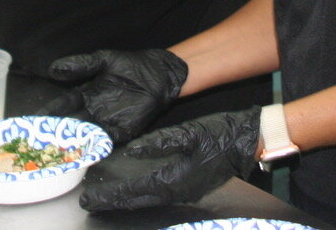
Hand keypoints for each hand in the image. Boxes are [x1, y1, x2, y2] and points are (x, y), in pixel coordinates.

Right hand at [40, 49, 187, 143]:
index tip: (36, 118)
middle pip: (72, 123)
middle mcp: (94, 111)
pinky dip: (99, 144)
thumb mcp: (102, 60)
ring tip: (62, 146)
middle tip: (43, 139)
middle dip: (58, 131)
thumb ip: (80, 65)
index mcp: (86, 94)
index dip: (50, 112)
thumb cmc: (130, 65)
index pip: (64, 105)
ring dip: (76, 141)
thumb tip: (53, 68)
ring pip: (87, 134)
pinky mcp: (124, 129)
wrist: (158, 74)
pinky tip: (89, 148)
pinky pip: (109, 139)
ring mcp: (108, 121)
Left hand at [79, 108, 260, 211]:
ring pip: (148, 200)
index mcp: (175, 180)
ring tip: (104, 199)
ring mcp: (185, 192)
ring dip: (125, 201)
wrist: (247, 142)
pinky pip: (159, 196)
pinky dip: (141, 195)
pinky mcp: (189, 187)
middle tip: (88, 203)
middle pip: (138, 202)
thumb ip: (162, 142)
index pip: (135, 191)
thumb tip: (135, 148)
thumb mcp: (190, 133)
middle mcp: (178, 191)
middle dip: (113, 203)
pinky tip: (134, 191)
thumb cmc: (220, 135)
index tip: (90, 196)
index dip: (111, 194)